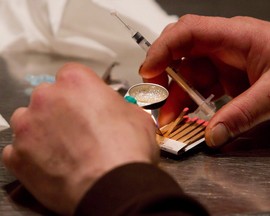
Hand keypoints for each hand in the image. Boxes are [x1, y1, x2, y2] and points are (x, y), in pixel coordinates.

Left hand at [2, 63, 158, 214]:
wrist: (115, 186)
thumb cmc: (127, 150)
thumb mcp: (136, 115)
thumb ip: (116, 105)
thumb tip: (113, 111)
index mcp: (76, 82)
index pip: (71, 75)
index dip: (81, 91)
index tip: (86, 103)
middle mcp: (46, 98)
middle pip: (47, 97)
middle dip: (60, 109)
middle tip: (77, 128)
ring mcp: (27, 127)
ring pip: (28, 120)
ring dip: (41, 129)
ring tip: (63, 148)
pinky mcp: (17, 156)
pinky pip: (19, 149)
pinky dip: (32, 155)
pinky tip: (52, 163)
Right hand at [140, 15, 269, 147]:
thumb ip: (243, 114)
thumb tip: (212, 135)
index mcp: (236, 36)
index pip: (188, 32)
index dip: (163, 49)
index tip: (148, 71)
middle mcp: (225, 46)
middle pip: (182, 53)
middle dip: (164, 75)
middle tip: (155, 98)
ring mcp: (225, 62)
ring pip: (189, 74)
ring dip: (176, 96)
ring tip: (170, 118)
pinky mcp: (227, 76)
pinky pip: (201, 86)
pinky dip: (191, 100)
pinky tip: (187, 113)